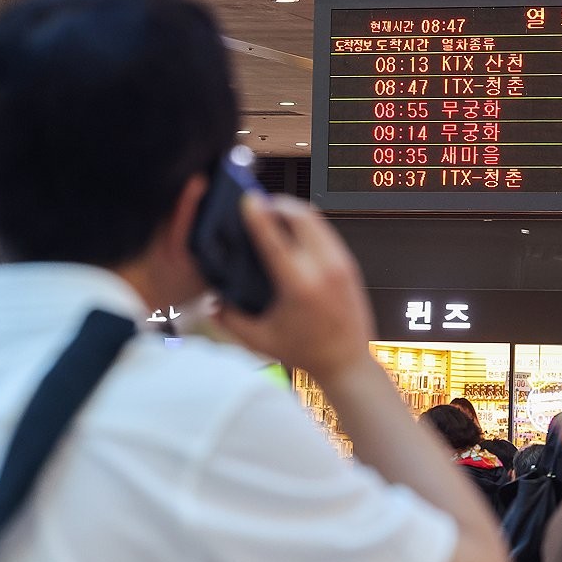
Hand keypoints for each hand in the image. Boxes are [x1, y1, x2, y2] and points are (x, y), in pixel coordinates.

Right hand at [214, 193, 374, 383]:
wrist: (346, 362)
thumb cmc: (308, 352)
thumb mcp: (260, 339)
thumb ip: (230, 320)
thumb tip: (211, 302)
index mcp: (300, 286)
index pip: (276, 239)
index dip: (259, 215)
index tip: (248, 199)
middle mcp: (325, 270)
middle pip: (301, 216)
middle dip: (278, 203)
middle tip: (260, 204)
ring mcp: (341, 265)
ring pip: (317, 219)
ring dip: (294, 210)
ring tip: (274, 213)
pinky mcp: (349, 265)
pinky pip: (327, 232)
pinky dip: (308, 224)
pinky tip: (294, 231)